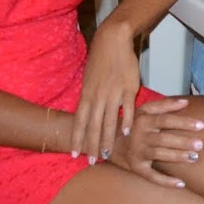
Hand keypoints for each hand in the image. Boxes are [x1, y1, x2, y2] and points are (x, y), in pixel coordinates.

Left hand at [72, 21, 140, 161]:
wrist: (113, 41)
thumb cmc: (100, 61)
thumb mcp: (88, 80)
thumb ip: (89, 98)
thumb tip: (86, 115)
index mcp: (86, 94)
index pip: (80, 122)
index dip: (77, 139)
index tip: (75, 154)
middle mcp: (98, 96)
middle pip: (93, 126)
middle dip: (91, 146)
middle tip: (92, 161)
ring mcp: (113, 93)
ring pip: (109, 121)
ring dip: (107, 139)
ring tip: (106, 154)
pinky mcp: (129, 87)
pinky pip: (128, 108)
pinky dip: (127, 121)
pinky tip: (127, 133)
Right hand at [108, 97, 203, 187]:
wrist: (110, 142)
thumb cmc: (134, 124)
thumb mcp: (144, 110)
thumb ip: (165, 104)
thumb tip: (185, 102)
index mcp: (144, 121)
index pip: (166, 120)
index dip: (183, 122)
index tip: (201, 125)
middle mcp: (140, 137)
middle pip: (164, 139)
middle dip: (183, 142)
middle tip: (200, 144)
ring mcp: (138, 153)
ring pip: (160, 155)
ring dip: (177, 157)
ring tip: (194, 157)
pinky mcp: (137, 168)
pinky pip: (152, 176)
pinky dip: (166, 181)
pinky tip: (181, 183)